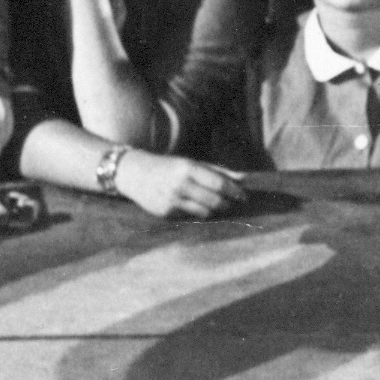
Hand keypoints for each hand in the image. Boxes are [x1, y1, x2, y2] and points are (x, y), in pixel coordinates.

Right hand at [116, 151, 248, 218]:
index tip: (244, 196)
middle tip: (235, 204)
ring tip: (221, 207)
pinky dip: (199, 213)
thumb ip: (216, 171)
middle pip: (214, 200)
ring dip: (216, 211)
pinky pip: (190, 216)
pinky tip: (200, 208)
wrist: (134, 174)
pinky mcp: (166, 213)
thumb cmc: (168, 166)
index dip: (234, 192)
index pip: (218, 183)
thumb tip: (242, 178)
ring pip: (204, 212)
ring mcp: (172, 200)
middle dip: (228, 204)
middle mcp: (180, 184)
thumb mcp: (190, 163)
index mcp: (188, 168)